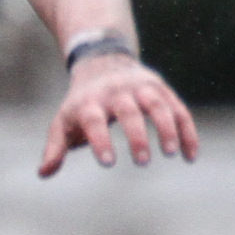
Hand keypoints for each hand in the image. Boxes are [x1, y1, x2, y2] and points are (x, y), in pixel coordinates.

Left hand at [38, 51, 198, 174]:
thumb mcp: (63, 121)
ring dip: (167, 128)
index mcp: (89, 102)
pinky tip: (190, 156)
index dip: (100, 140)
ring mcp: (141, 88)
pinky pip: (178, 109)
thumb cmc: (81, 103)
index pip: (93, 120)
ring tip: (171, 154)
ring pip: (157, 105)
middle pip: (128, 111)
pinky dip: (187, 131)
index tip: (108, 162)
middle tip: (142, 162)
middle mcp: (116, 92)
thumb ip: (55, 147)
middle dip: (136, 135)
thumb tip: (44, 173)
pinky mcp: (160, 89)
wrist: (101, 61)